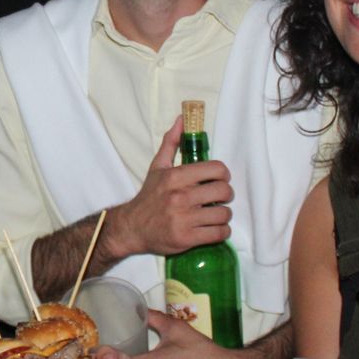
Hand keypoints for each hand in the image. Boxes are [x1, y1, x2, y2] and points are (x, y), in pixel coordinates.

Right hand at [106, 122, 232, 259]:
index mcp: (175, 177)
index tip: (219, 180)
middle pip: (224, 191)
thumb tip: (182, 119)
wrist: (132, 228)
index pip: (217, 169)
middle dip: (226, 194)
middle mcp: (180, 197)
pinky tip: (214, 228)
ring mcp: (184, 219)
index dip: (223, 174)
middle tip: (219, 197)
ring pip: (224, 214)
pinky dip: (222, 231)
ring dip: (224, 215)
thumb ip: (171, 142)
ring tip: (215, 214)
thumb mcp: (157, 167)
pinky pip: (219, 233)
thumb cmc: (148, 197)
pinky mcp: (187, 238)